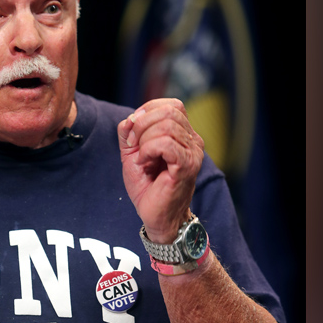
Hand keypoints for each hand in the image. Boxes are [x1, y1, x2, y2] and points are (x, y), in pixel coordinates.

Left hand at [117, 98, 205, 242]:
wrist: (157, 216)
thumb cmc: (148, 187)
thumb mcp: (132, 153)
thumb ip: (129, 132)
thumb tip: (130, 117)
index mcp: (184, 135)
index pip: (172, 105)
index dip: (148, 111)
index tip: (133, 133)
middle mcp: (193, 141)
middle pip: (170, 110)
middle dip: (143, 124)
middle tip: (134, 145)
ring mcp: (193, 152)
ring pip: (167, 125)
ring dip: (144, 139)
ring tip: (141, 157)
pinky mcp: (187, 165)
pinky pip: (166, 143)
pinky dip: (149, 150)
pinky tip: (145, 162)